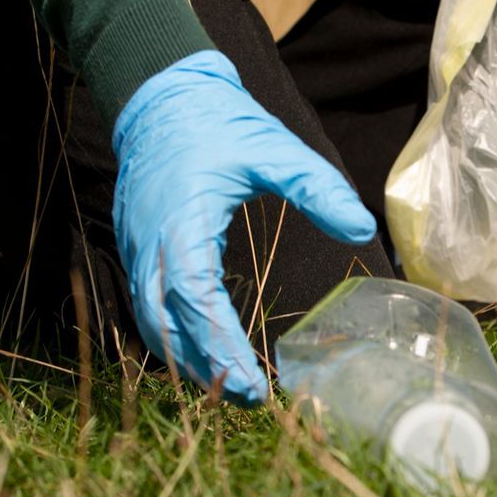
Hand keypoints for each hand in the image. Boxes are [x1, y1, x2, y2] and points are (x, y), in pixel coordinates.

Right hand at [111, 50, 377, 404]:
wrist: (160, 94)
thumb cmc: (216, 120)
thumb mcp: (273, 148)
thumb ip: (317, 188)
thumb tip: (362, 229)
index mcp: (180, 221)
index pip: (195, 299)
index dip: (220, 347)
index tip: (254, 383)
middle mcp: (148, 243)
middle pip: (166, 325)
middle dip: (206, 368)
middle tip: (251, 402)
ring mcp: (135, 248)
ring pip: (151, 322)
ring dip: (186, 359)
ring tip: (231, 389)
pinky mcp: (135, 249)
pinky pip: (147, 306)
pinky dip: (172, 337)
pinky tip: (203, 354)